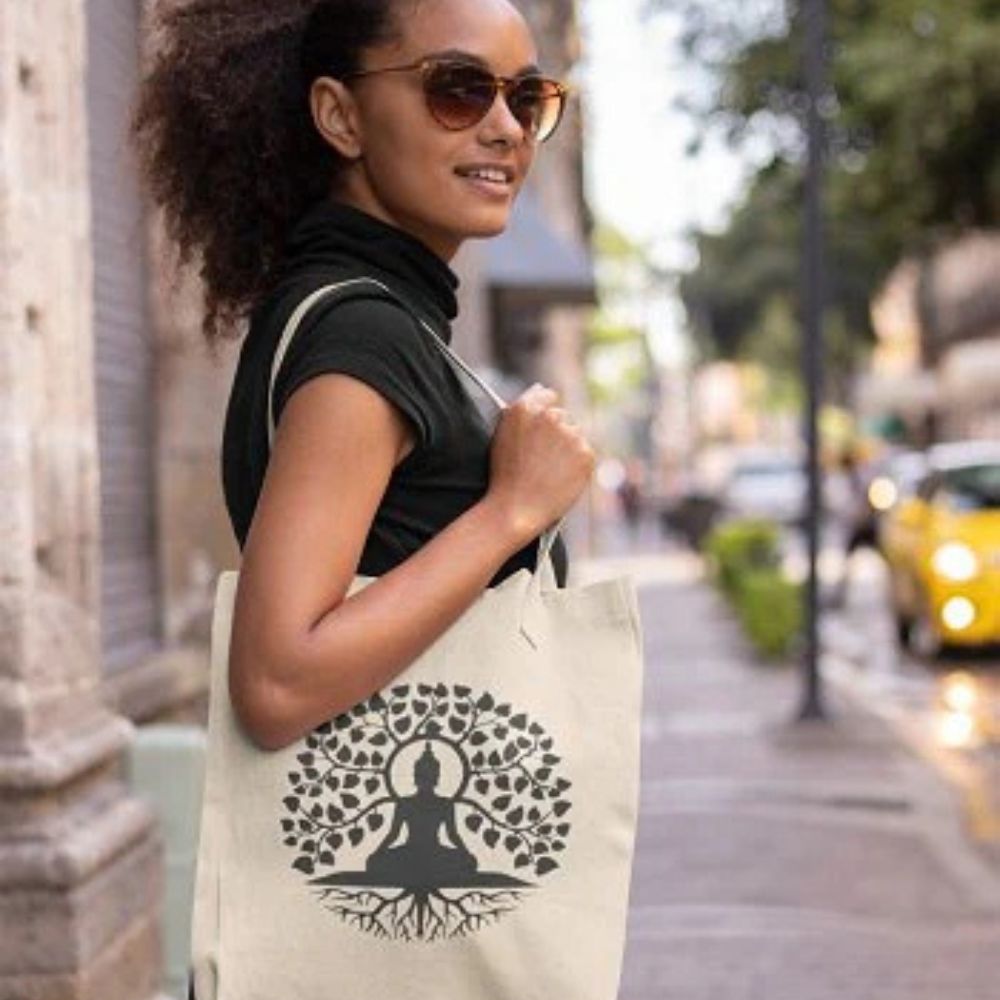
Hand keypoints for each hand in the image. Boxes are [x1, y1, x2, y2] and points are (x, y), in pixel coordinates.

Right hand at [485, 383, 595, 540]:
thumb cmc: (505, 475)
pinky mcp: (586, 454)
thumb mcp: (503, 435)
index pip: (548, 396)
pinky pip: (585, 452)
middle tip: (542, 458)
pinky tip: (560, 477)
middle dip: (556, 432)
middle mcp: (550, 416)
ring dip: (567, 447)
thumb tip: (541, 389)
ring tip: (549, 471)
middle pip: (563, 416)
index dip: (544, 414)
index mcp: (526, 408)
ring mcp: (571, 434)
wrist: (516, 508)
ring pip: (575, 434)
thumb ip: (522, 409)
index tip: (540, 431)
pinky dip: (577, 464)